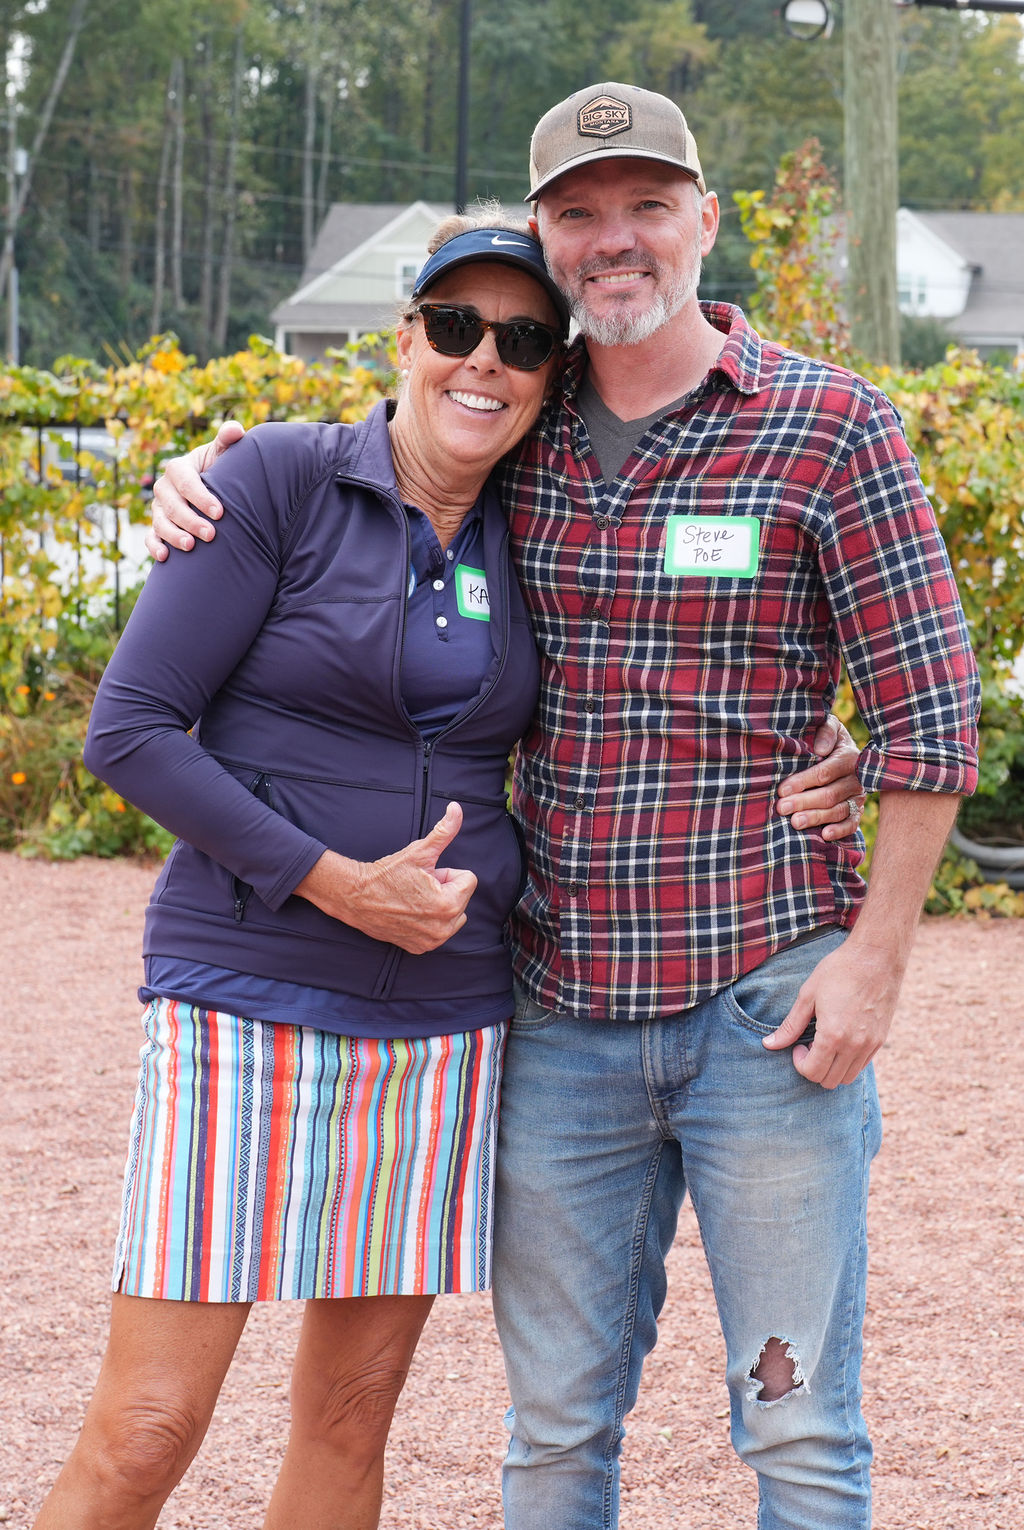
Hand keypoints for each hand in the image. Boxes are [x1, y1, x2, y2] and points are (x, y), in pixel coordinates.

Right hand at [145, 420, 245, 560]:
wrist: (213, 488)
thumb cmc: (221, 469)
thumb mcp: (224, 453)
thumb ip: (229, 440)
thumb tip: (236, 430)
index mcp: (178, 468)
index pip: (186, 482)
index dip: (201, 497)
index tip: (220, 512)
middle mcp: (164, 488)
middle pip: (173, 505)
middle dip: (190, 520)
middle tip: (211, 534)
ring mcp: (159, 508)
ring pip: (160, 522)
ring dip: (173, 536)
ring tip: (191, 548)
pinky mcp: (158, 526)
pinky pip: (151, 537)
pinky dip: (155, 547)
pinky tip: (166, 558)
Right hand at [294, 802, 477, 953]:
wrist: (356, 896)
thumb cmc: (387, 873)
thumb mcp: (419, 851)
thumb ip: (444, 830)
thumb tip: (457, 807)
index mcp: (449, 905)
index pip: (468, 880)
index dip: (446, 873)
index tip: (425, 875)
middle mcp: (444, 928)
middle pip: (461, 898)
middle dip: (444, 889)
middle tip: (417, 886)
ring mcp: (432, 941)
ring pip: (452, 915)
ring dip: (439, 905)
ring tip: (413, 899)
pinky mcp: (420, 948)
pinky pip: (438, 930)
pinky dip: (428, 921)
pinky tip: (408, 913)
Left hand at [762, 935, 901, 1088]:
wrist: (876, 956)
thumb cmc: (838, 971)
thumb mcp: (808, 995)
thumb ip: (790, 1025)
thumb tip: (769, 1044)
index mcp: (833, 1035)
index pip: (813, 1072)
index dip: (800, 1063)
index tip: (798, 1045)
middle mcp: (854, 1045)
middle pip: (830, 1081)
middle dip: (814, 1068)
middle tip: (809, 1045)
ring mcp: (871, 1044)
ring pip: (847, 1077)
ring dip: (831, 1068)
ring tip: (824, 1043)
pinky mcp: (881, 1039)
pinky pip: (862, 1065)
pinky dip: (848, 1062)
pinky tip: (840, 1039)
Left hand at [776, 714, 866, 839]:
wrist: (842, 749)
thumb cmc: (826, 737)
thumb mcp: (827, 725)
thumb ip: (825, 730)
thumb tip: (820, 748)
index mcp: (848, 756)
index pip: (825, 772)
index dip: (804, 781)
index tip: (783, 789)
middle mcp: (856, 778)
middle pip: (830, 794)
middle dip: (804, 801)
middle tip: (782, 808)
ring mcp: (858, 796)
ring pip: (838, 810)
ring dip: (816, 818)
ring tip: (795, 823)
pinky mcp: (858, 810)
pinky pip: (852, 823)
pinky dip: (840, 831)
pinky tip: (824, 835)